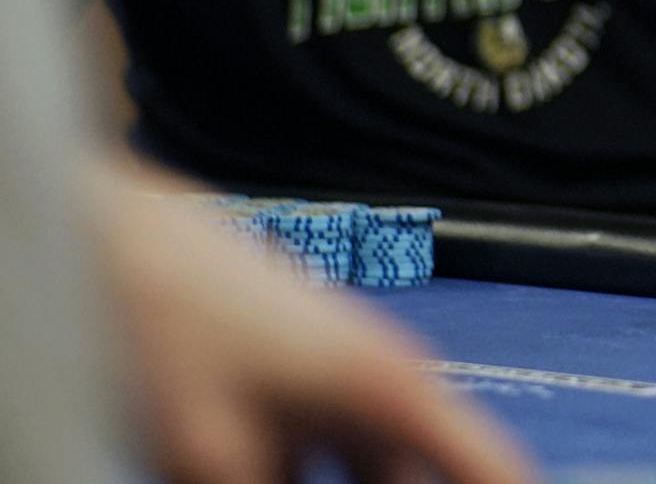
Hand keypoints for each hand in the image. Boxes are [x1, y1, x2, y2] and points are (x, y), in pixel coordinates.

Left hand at [95, 172, 535, 483]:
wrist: (117, 242)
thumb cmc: (171, 327)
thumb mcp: (210, 457)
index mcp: (391, 389)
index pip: (492, 469)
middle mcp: (385, 382)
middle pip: (433, 475)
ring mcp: (345, 381)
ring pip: (377, 474)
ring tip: (289, 482)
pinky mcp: (306, 384)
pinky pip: (335, 461)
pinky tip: (262, 482)